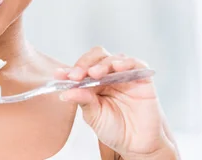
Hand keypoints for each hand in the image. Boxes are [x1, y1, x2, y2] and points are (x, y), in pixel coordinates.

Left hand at [55, 47, 176, 158]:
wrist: (138, 144)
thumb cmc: (115, 130)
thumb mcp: (94, 116)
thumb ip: (83, 102)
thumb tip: (66, 93)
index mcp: (93, 83)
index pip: (80, 70)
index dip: (69, 70)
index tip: (59, 75)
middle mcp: (108, 76)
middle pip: (95, 57)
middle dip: (83, 64)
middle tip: (76, 75)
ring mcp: (124, 75)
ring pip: (112, 58)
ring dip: (101, 64)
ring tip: (93, 73)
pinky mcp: (142, 78)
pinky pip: (135, 63)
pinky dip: (126, 62)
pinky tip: (117, 66)